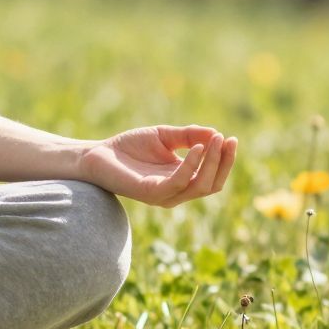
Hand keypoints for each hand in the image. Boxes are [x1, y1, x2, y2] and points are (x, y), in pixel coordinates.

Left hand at [71, 124, 236, 207]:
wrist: (98, 153)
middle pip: (212, 184)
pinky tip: (196, 148)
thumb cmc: (130, 147)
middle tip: (227, 140)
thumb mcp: (164, 136)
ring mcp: (165, 195)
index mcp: (182, 179)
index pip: (213, 176)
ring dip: (211, 162)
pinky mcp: (151, 193)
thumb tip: (215, 133)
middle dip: (223, 162)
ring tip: (214, 140)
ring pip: (199, 186)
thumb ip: (188, 135)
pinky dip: (191, 165)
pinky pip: (179, 182)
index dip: (225, 160)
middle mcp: (176, 191)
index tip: (231, 138)